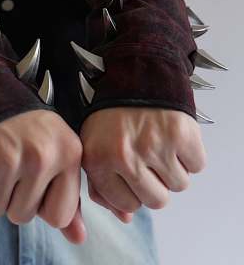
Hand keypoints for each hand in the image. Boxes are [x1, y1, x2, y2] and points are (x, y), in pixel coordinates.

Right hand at [0, 109, 86, 243]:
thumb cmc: (29, 131)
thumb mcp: (59, 153)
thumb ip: (69, 198)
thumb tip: (78, 238)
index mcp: (68, 153)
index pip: (59, 216)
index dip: (45, 204)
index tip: (39, 180)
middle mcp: (40, 156)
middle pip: (23, 216)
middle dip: (15, 197)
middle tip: (14, 164)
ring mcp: (5, 158)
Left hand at [80, 107, 206, 222]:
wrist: (136, 70)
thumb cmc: (113, 111)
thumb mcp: (94, 144)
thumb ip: (102, 186)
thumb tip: (126, 219)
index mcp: (98, 159)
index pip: (127, 205)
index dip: (133, 190)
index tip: (131, 171)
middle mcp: (125, 156)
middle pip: (156, 201)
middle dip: (156, 182)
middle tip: (148, 155)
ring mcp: (154, 145)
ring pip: (179, 185)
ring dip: (174, 167)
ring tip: (159, 141)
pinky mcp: (180, 134)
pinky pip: (197, 165)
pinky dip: (190, 153)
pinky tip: (173, 135)